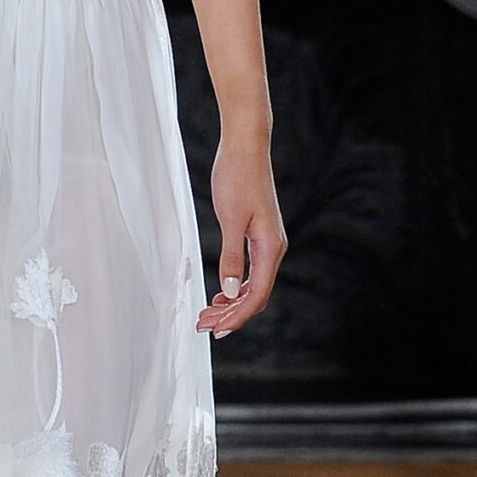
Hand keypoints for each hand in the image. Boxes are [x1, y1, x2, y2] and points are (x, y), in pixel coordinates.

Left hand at [196, 134, 285, 336]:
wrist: (245, 147)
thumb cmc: (237, 176)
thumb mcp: (230, 218)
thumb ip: (231, 256)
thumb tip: (231, 291)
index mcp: (269, 247)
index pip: (257, 295)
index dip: (237, 317)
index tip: (215, 330)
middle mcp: (273, 248)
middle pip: (256, 295)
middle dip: (231, 314)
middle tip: (203, 326)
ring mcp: (268, 242)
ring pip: (253, 285)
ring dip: (231, 303)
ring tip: (207, 313)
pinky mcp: (259, 235)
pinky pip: (251, 271)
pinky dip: (235, 287)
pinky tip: (221, 293)